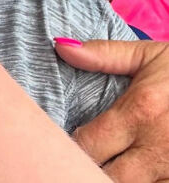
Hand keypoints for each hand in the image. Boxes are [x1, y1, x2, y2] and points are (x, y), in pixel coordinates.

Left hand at [55, 39, 168, 182]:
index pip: (87, 144)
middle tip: (79, 159)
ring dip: (116, 180)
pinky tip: (134, 173)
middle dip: (88, 169)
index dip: (70, 145)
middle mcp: (157, 147)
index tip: (62, 141)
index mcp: (140, 112)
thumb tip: (60, 47)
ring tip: (104, 166)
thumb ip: (103, 54)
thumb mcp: (149, 55)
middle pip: (107, 177)